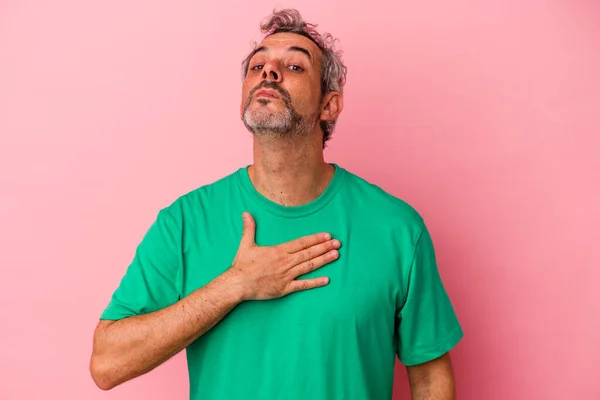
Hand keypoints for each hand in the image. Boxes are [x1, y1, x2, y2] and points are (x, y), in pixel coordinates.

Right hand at [225, 212, 340, 300]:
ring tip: (336, 255)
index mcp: (278, 251)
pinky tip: (326, 280)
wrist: (238, 284)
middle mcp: (285, 262)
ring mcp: (286, 276)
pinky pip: (303, 285)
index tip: (327, 235)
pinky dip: (315, 282)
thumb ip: (249, 228)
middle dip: (324, 247)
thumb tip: (246, 213)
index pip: (301, 243)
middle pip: (309, 253)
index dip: (315, 239)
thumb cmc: (242, 265)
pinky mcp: (285, 288)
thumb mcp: (245, 244)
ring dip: (323, 260)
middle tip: (338, 243)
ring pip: (309, 266)